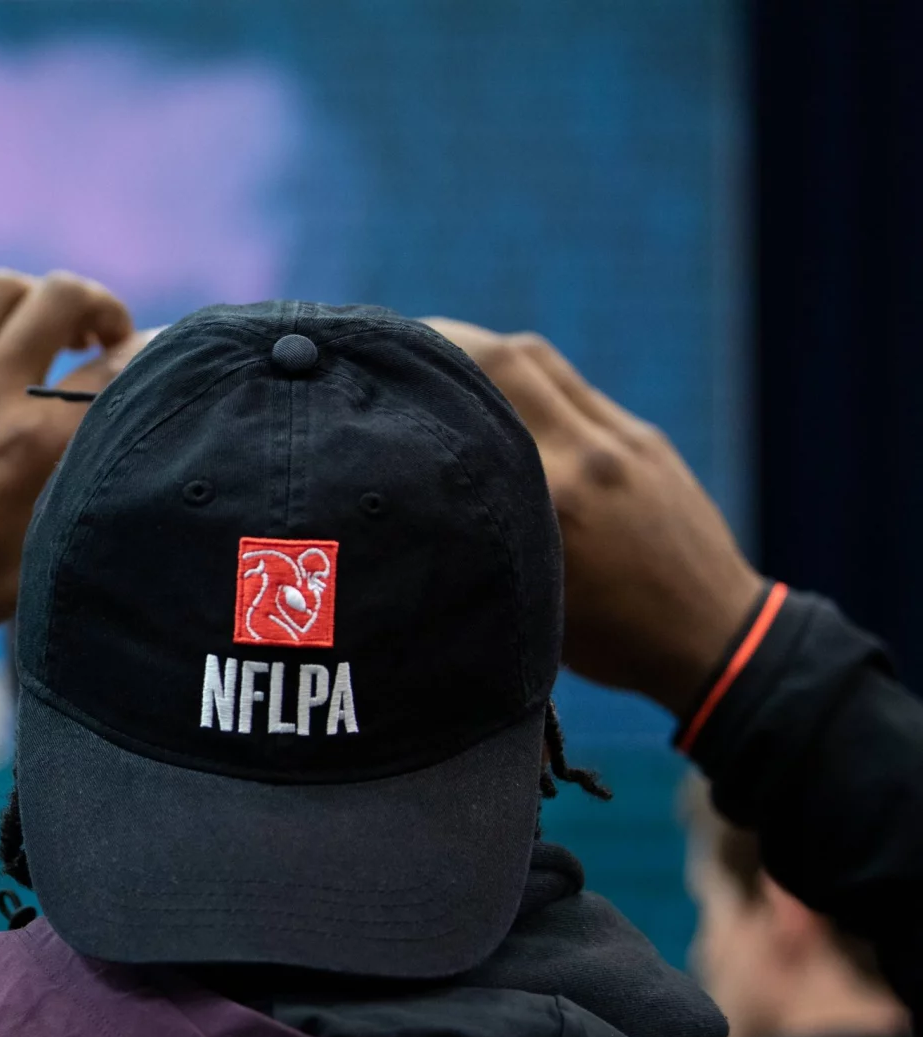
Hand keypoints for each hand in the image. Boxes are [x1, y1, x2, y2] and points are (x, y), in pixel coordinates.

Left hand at [0, 270, 133, 652]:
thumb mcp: (31, 568)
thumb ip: (77, 511)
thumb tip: (120, 479)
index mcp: (33, 446)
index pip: (116, 372)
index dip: (154, 360)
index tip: (168, 366)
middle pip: (63, 298)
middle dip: (102, 307)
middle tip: (107, 342)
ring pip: (0, 290)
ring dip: (37, 298)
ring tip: (50, 329)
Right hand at [423, 318, 763, 715]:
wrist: (714, 637)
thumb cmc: (611, 640)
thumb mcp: (532, 603)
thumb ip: (483, 545)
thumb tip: (416, 507)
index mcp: (553, 503)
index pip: (473, 413)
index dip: (419, 386)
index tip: (377, 381)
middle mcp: (586, 457)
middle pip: (503, 360)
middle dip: (442, 340)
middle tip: (397, 349)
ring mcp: (619, 440)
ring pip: (537, 361)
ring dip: (482, 348)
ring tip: (439, 355)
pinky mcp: (641, 438)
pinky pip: (570, 386)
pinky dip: (524, 375)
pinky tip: (498, 387)